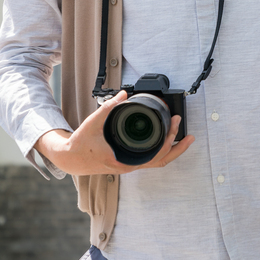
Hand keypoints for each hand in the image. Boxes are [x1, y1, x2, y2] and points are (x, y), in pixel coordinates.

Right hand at [34, 90, 194, 175]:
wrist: (70, 159)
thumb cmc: (81, 144)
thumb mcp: (93, 123)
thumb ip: (109, 107)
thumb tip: (125, 93)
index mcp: (123, 161)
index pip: (154, 154)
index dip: (168, 139)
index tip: (174, 123)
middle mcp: (129, 166)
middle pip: (161, 161)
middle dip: (178, 147)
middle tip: (188, 132)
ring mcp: (130, 165)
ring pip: (158, 162)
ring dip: (173, 151)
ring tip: (185, 138)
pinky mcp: (128, 162)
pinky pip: (151, 159)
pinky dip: (162, 151)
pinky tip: (168, 141)